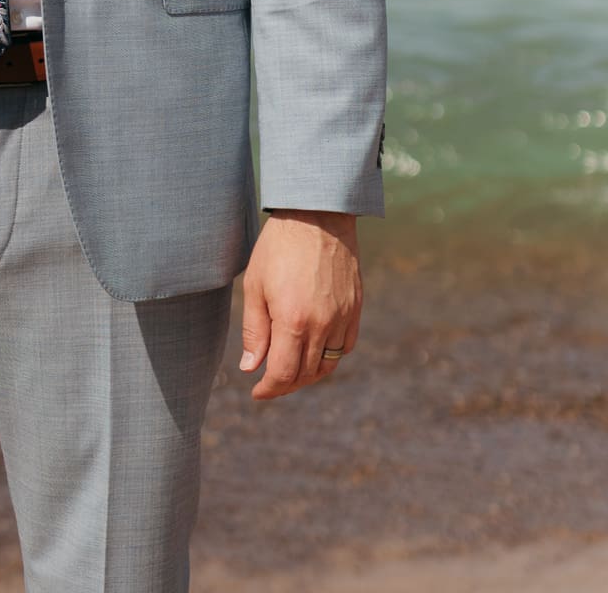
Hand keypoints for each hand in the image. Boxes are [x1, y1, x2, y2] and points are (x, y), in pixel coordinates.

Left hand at [237, 210, 361, 400]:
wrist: (316, 215)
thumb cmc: (278, 247)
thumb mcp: (255, 286)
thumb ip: (254, 330)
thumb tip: (251, 368)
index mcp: (293, 321)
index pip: (283, 374)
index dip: (269, 389)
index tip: (257, 392)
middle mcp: (322, 325)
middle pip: (306, 374)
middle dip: (286, 384)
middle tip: (270, 382)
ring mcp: (343, 317)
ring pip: (329, 364)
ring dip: (309, 375)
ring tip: (291, 371)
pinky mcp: (355, 308)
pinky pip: (346, 346)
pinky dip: (330, 356)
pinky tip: (315, 351)